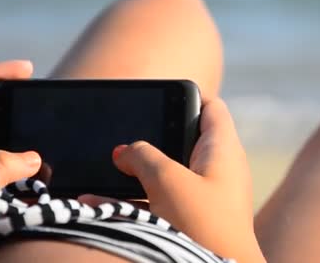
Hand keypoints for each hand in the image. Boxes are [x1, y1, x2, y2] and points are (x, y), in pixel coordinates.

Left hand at [0, 60, 36, 200]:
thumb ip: (2, 170)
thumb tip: (33, 159)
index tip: (25, 69)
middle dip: (14, 110)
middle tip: (40, 110)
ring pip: (0, 148)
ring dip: (24, 150)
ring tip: (50, 160)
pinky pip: (7, 175)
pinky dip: (26, 177)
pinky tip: (43, 191)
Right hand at [81, 98, 264, 261]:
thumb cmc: (203, 225)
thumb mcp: (167, 180)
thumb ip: (142, 157)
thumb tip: (123, 152)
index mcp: (222, 149)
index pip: (210, 107)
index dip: (184, 96)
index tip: (155, 98)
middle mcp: (216, 168)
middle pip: (180, 139)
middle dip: (148, 138)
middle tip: (122, 136)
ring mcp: (203, 195)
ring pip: (164, 174)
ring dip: (134, 173)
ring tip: (102, 169)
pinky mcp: (190, 220)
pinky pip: (158, 202)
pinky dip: (133, 200)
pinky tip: (97, 201)